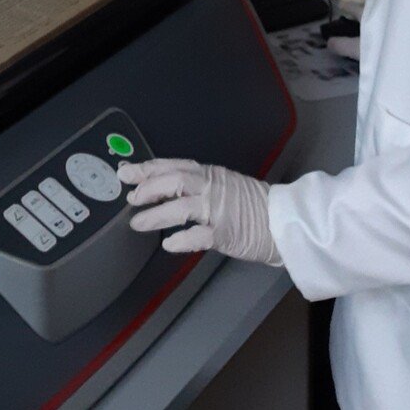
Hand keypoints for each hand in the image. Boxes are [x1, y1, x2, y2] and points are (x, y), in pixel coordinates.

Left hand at [119, 158, 282, 265]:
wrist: (283, 221)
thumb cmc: (250, 204)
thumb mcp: (221, 183)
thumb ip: (194, 183)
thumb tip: (158, 186)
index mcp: (209, 173)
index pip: (172, 165)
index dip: (147, 168)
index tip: (126, 172)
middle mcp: (211, 187)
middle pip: (173, 181)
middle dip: (147, 188)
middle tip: (131, 198)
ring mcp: (218, 210)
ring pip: (180, 208)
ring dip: (155, 215)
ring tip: (138, 223)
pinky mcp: (226, 233)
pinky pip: (199, 235)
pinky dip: (181, 239)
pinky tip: (168, 244)